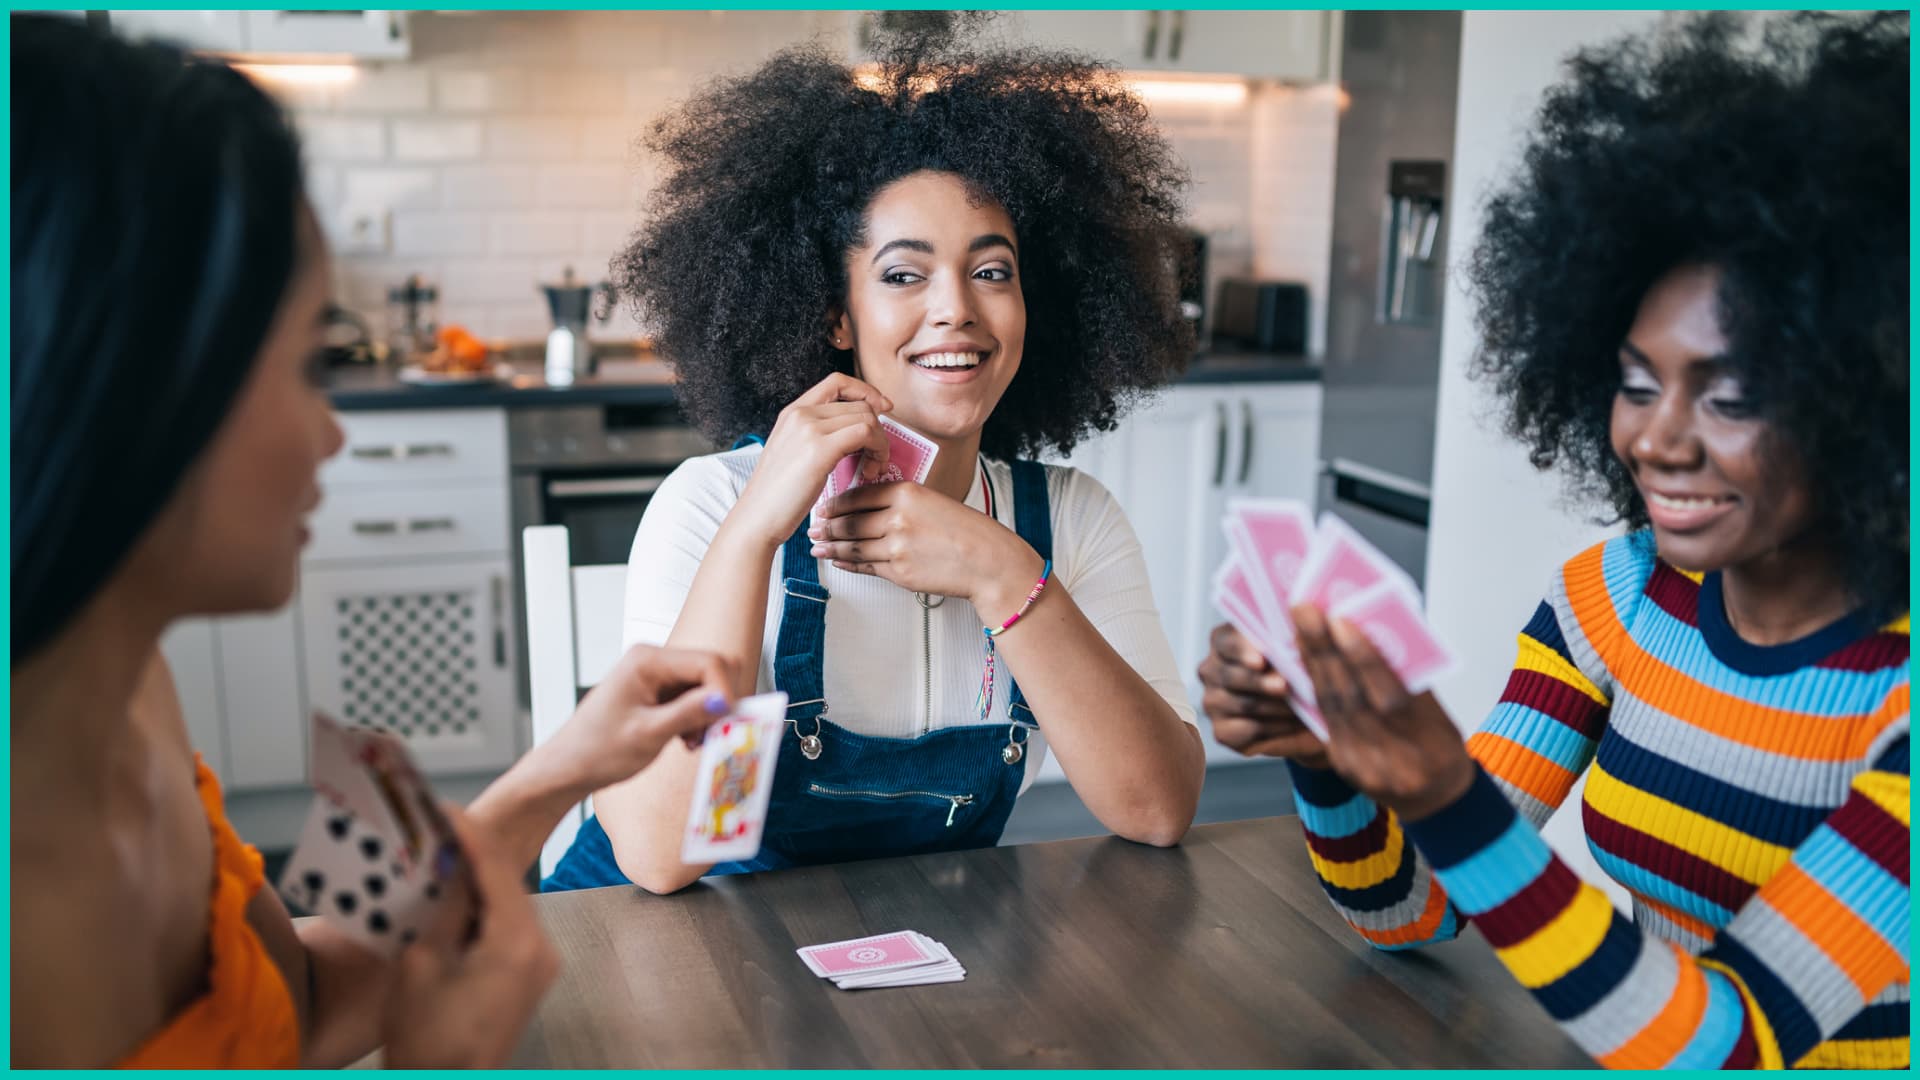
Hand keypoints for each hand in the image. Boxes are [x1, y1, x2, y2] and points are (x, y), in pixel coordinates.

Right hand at [383, 808, 558, 1067]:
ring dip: (477, 883)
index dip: (468, 834)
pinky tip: (456, 899)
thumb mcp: (422, 962)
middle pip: (507, 884)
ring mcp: (541, 967)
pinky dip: (485, 911)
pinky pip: (510, 928)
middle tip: (438, 831)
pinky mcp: (531, 979)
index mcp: (518, 943)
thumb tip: (450, 866)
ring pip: (509, 904)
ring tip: (441, 860)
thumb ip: (444, 906)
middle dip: (472, 856)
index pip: (496, 868)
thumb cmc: (426, 1041)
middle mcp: (542, 950)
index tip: (445, 811)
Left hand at [545, 645, 736, 792]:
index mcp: (647, 660)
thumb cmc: (596, 750)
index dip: (723, 692)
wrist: (570, 767)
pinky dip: (696, 719)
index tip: (725, 723)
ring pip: (705, 687)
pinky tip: (683, 739)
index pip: (708, 662)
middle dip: (716, 704)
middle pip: (710, 671)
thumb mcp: (648, 734)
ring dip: (706, 715)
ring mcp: (656, 676)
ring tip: (689, 741)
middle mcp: (653, 661)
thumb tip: (724, 701)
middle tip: (706, 735)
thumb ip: (689, 714)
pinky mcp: (659, 692)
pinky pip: (693, 698)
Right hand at [731, 372, 893, 546]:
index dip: (866, 391)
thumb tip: (853, 434)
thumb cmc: (777, 496)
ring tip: (873, 469)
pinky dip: (878, 450)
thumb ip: (816, 436)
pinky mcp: (820, 449)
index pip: (837, 382)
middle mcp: (800, 414)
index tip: (882, 408)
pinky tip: (870, 471)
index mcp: (793, 412)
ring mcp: (809, 429)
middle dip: (878, 430)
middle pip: (859, 404)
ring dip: (880, 443)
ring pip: (867, 418)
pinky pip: (866, 433)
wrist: (757, 518)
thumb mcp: (792, 453)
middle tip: (877, 459)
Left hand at [808, 479, 1042, 617]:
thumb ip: (900, 502)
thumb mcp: (932, 501)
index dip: (837, 502)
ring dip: (831, 546)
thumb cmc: (964, 531)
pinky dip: (847, 563)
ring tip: (818, 546)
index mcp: (907, 492)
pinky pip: (865, 566)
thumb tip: (866, 506)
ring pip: (853, 545)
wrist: (987, 560)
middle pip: (850, 521)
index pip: (860, 494)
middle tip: (814, 527)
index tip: (825, 506)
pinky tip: (838, 560)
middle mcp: (898, 518)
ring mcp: (897, 547)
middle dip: (827, 526)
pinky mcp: (899, 572)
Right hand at [1196, 623, 1327, 766]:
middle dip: (1260, 682)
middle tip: (1284, 686)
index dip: (1242, 650)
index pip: (1226, 642)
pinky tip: (1293, 724)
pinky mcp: (1221, 731)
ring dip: (1276, 706)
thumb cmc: (1297, 671)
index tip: (1260, 660)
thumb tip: (1289, 654)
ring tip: (1301, 707)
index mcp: (1223, 641)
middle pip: (1232, 676)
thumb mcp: (1294, 652)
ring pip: (1244, 704)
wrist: (1303, 710)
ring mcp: (1212, 702)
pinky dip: (1276, 727)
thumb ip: (1285, 647)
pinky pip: (1248, 730)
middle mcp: (1211, 670)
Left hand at [1289, 603, 1475, 821]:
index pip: (1390, 696)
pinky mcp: (1344, 767)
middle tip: (1304, 610)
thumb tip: (1372, 630)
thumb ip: (1408, 680)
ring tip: (1298, 626)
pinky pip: (1324, 722)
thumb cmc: (1441, 744)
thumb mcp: (1437, 714)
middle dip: (1324, 651)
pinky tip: (1301, 660)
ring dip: (1311, 663)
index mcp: (1428, 741)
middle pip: (1352, 699)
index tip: (1340, 621)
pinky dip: (1312, 687)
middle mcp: (1393, 759)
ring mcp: (1364, 768)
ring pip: (1332, 709)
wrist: (1437, 799)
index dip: (1363, 658)